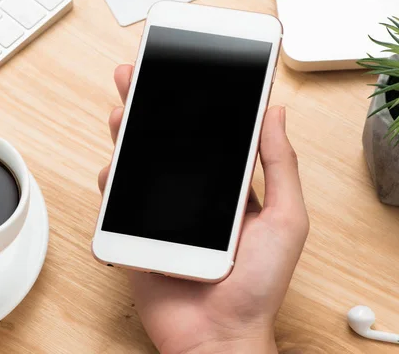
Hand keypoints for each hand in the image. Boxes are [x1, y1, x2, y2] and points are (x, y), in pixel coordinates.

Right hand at [98, 65, 308, 353]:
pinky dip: (111, 182)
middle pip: (167, 142)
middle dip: (150, 107)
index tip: (186, 71)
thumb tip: (275, 114)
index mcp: (230, 188)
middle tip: (136, 77)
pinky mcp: (139, 235)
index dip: (195, 102)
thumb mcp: (287, 220)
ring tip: (121, 110)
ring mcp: (164, 214)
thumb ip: (280, 166)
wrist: (220, 336)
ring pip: (139, 165)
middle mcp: (195, 196)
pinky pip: (118, 202)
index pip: (209, 134)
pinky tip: (112, 166)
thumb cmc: (259, 287)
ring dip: (127, 135)